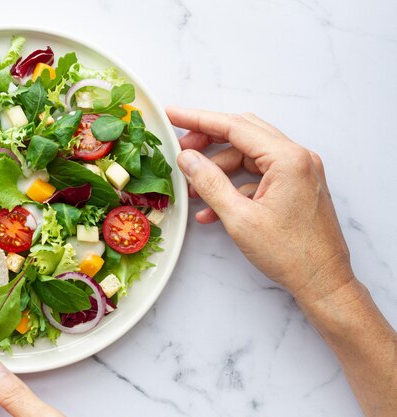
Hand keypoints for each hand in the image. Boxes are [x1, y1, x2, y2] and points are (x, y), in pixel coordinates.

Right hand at [167, 108, 353, 301]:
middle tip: (180, 148)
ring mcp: (298, 171)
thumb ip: (210, 183)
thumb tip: (187, 158)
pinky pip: (258, 175)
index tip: (173, 114)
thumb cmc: (289, 254)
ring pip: (249, 155)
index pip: (235, 126)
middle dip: (208, 140)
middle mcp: (297, 158)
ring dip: (218, 168)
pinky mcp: (295, 186)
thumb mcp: (240, 218)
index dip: (198, 119)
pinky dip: (234, 185)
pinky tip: (212, 208)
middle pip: (243, 133)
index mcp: (288, 159)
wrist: (323, 282)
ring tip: (192, 187)